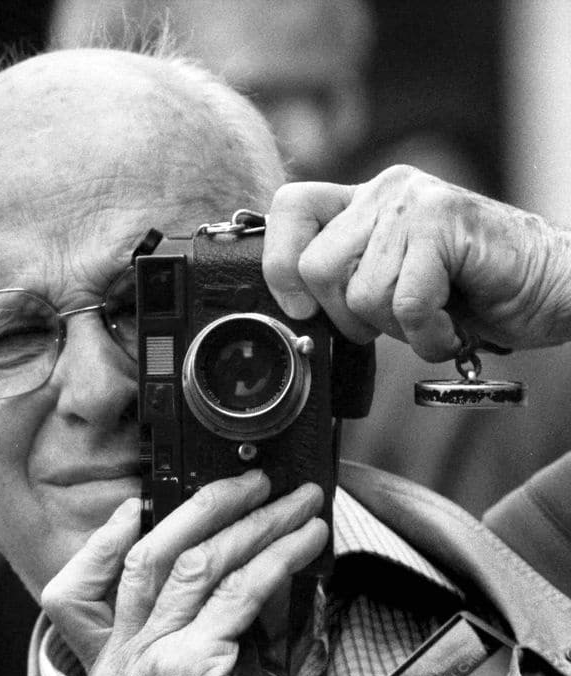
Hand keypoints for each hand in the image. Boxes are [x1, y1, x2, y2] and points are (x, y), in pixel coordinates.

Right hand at [41, 470, 326, 675]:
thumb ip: (196, 625)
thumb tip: (236, 553)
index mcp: (108, 673)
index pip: (72, 595)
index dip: (101, 542)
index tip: (136, 507)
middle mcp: (121, 667)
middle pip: (146, 559)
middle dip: (203, 508)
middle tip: (248, 485)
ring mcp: (155, 667)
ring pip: (198, 565)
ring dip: (255, 524)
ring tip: (292, 504)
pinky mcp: (197, 669)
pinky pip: (242, 592)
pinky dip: (279, 557)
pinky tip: (305, 542)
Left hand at [263, 165, 570, 361]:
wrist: (548, 287)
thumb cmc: (468, 294)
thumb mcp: (388, 289)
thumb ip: (344, 284)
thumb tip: (293, 311)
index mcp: (362, 203)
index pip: (289, 209)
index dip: (279, 264)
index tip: (300, 307)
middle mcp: (383, 191)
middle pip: (315, 267)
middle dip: (349, 318)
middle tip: (393, 321)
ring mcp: (415, 203)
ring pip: (362, 293)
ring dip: (399, 330)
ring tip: (435, 317)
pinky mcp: (445, 224)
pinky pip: (406, 303)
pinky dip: (429, 335)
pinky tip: (452, 326)